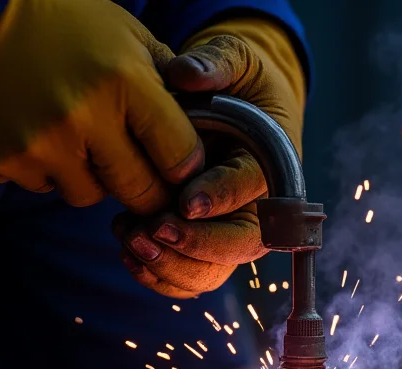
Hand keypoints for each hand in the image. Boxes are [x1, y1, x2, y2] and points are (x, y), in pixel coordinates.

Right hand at [0, 0, 202, 214]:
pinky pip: (43, 186)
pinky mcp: (2, 161)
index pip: (180, 157)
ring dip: (93, 177)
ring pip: (89, 196)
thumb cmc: (65, 22)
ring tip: (80, 138)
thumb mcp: (130, 35)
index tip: (179, 167)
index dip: (185, 168)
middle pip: (140, 191)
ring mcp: (40, 145)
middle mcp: (85, 119)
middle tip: (143, 175)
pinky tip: (39, 132)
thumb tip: (206, 122)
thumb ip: (171, 80)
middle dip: (148, 190)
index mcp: (126, 83)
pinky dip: (48, 169)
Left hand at [116, 18, 306, 297]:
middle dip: (197, 244)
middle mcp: (260, 204)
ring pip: (213, 270)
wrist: (234, 102)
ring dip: (172, 264)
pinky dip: (158, 273)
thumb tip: (186, 72)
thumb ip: (217, 62)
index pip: (254, 187)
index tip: (186, 202)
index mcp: (273, 160)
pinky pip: (188, 275)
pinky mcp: (206, 242)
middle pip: (241, 243)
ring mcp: (232, 228)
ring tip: (131, 239)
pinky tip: (128, 251)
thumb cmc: (236, 80)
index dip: (221, 196)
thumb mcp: (235, 58)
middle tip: (153, 230)